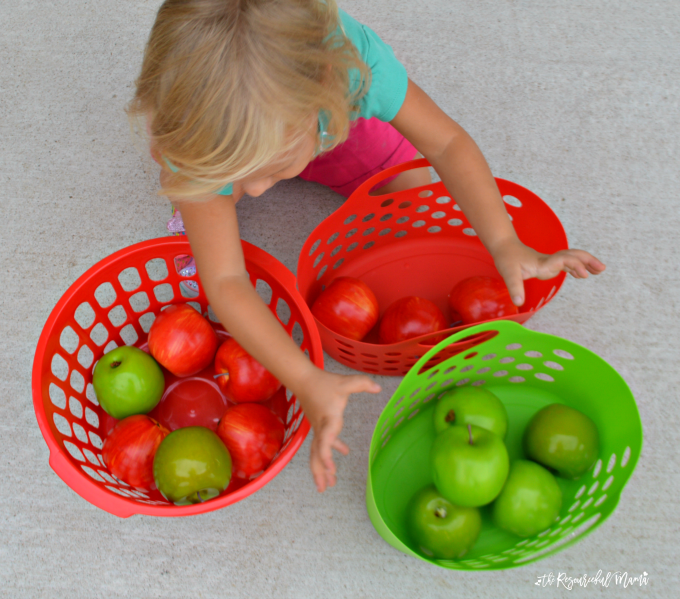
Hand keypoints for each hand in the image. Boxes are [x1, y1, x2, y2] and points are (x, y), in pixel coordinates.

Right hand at [294, 368, 380, 491]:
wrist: (304, 380)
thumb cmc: (324, 383)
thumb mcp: (345, 382)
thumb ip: (361, 383)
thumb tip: (378, 388)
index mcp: (328, 420)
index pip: (326, 440)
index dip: (328, 455)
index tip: (331, 469)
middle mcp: (321, 428)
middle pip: (317, 454)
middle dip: (320, 472)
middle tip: (324, 488)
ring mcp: (318, 429)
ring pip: (317, 453)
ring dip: (321, 469)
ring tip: (327, 485)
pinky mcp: (319, 427)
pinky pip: (323, 444)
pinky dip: (330, 452)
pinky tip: (344, 453)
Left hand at [490, 238, 605, 305]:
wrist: (504, 247)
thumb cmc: (507, 259)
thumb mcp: (508, 274)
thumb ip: (514, 288)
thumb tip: (519, 303)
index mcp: (543, 263)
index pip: (564, 260)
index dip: (575, 265)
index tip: (585, 275)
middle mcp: (549, 261)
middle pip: (573, 256)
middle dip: (588, 260)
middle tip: (602, 269)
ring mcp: (549, 261)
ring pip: (572, 259)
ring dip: (586, 263)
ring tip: (600, 270)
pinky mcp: (548, 264)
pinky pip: (566, 263)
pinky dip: (577, 267)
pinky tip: (583, 274)